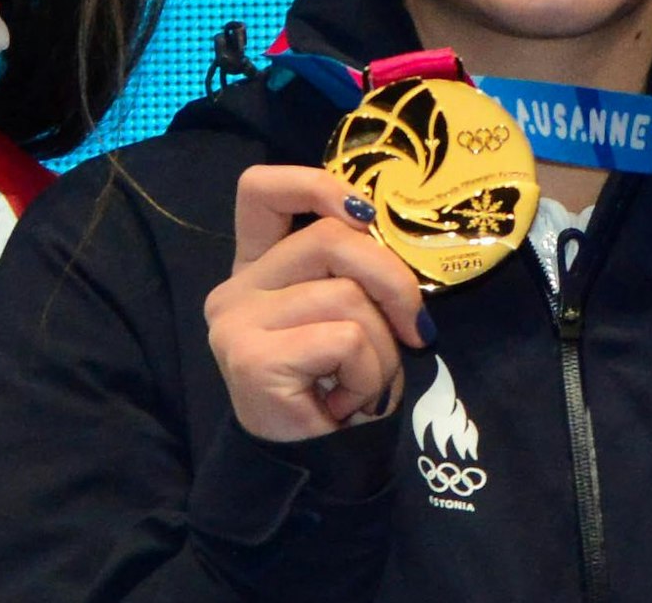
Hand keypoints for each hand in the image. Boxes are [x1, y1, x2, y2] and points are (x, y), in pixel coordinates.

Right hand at [204, 166, 429, 443]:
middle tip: (416, 330)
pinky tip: (344, 401)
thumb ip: (350, 270)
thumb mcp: (344, 314)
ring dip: (384, 346)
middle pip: (330, 239)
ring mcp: (237, 322)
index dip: (314, 184)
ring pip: (347, 295)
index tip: (364, 215)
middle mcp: (235, 288)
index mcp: (257, 268)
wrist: (312, 468)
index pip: (259, 190)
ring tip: (364, 382)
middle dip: (394, 280)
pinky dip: (368, 374)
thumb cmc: (337, 387)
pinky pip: (346, 339)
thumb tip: (382, 235)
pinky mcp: (252, 358)